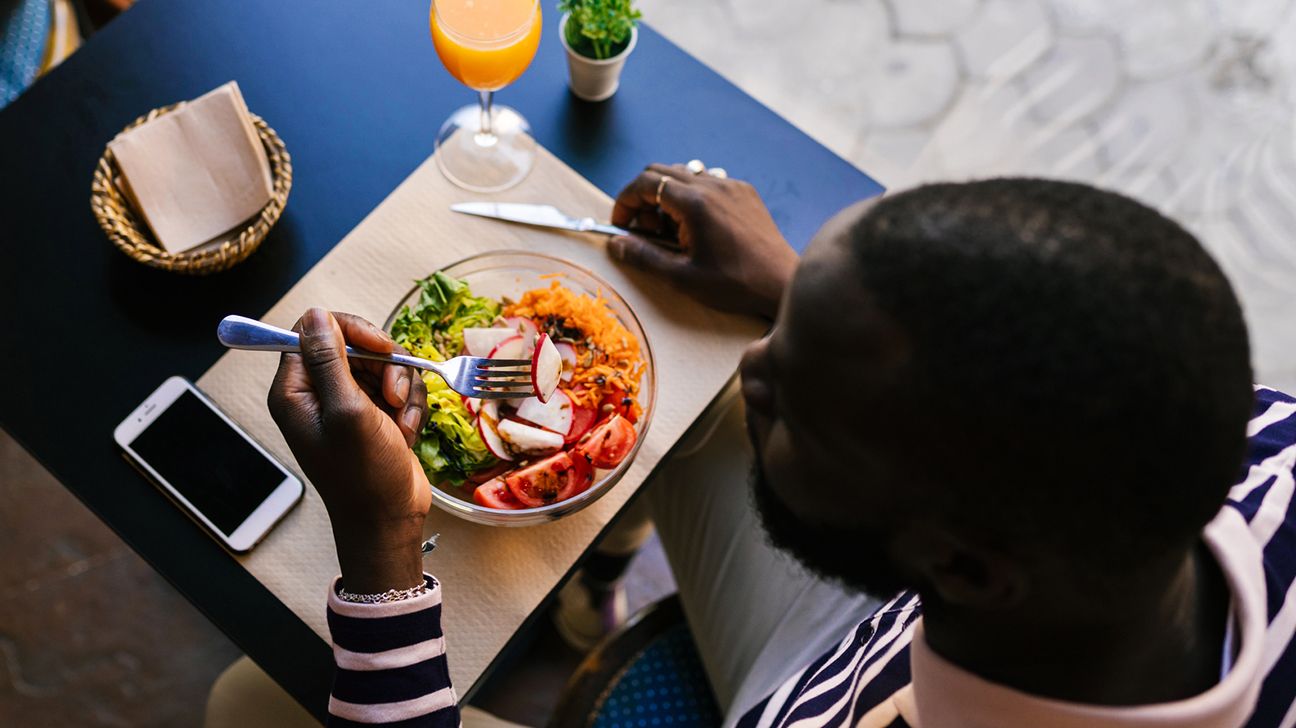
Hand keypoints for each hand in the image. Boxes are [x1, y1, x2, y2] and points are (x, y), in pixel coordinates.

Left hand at [267, 308, 430, 592]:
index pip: (314, 331)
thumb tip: (315, 313)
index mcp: (295, 391)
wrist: (388, 519)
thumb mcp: (346, 412)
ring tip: (400, 420)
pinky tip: (405, 432)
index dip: (351, 332)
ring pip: (381, 365)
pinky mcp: (373, 414)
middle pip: (354, 344)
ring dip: (402, 388)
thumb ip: (329, 359)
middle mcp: (317, 393)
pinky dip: (408, 406)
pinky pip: (398, 387)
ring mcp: (347, 404)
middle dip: (384, 366)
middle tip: (392, 395)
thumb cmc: (363, 475)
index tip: (380, 349)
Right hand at [608, 163, 798, 318]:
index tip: (621, 225)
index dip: (625, 202)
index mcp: (695, 203)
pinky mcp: (745, 192)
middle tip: (646, 231)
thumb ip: (644, 257)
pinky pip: (707, 182)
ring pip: (684, 174)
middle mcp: (713, 185)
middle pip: (661, 171)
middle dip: (643, 197)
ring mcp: (731, 185)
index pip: (645, 183)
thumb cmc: (734, 284)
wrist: (781, 282)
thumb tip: (615, 244)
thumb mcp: (682, 277)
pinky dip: (691, 197)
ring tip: (672, 231)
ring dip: (667, 196)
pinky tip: (698, 228)